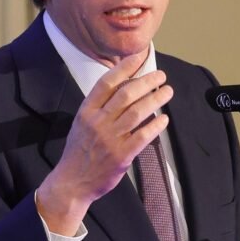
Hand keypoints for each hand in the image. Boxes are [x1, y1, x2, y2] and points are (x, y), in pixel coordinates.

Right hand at [36, 55, 172, 234]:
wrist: (72, 182)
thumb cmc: (79, 152)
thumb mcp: (81, 123)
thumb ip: (99, 107)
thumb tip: (123, 87)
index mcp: (86, 111)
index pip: (107, 83)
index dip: (124, 68)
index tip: (139, 58)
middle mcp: (97, 122)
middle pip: (126, 94)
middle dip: (146, 81)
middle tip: (161, 76)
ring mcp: (109, 139)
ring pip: (137, 112)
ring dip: (155, 99)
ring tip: (167, 92)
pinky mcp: (121, 156)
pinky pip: (143, 136)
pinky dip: (155, 125)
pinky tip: (164, 119)